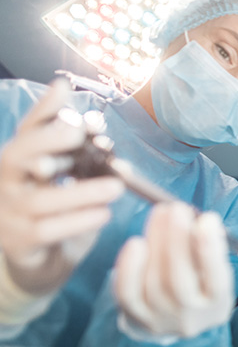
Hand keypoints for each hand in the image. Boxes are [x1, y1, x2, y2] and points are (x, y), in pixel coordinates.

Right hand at [0, 80, 123, 294]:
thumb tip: (67, 88)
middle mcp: (6, 181)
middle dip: (49, 140)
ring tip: (116, 187)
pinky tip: (104, 215)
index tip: (68, 96)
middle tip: (81, 134)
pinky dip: (78, 221)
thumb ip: (68, 139)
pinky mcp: (20, 242)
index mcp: (16, 159)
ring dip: (81, 191)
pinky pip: (48, 231)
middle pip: (19, 154)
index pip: (26, 129)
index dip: (45, 112)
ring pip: (41, 199)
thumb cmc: (53, 206)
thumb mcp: (60, 171)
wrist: (39, 259)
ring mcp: (9, 212)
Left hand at [114, 202, 234, 338]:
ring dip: (156, 242)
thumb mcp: (214, 272)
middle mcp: (190, 316)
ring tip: (160, 213)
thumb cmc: (200, 286)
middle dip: (177, 240)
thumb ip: (208, 250)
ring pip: (154, 282)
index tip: (206, 219)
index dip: (209, 249)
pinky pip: (128, 293)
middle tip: (176, 208)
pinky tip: (135, 243)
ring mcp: (160, 319)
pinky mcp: (136, 318)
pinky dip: (129, 268)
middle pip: (179, 280)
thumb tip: (198, 220)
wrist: (177, 323)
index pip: (216, 280)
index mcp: (217, 303)